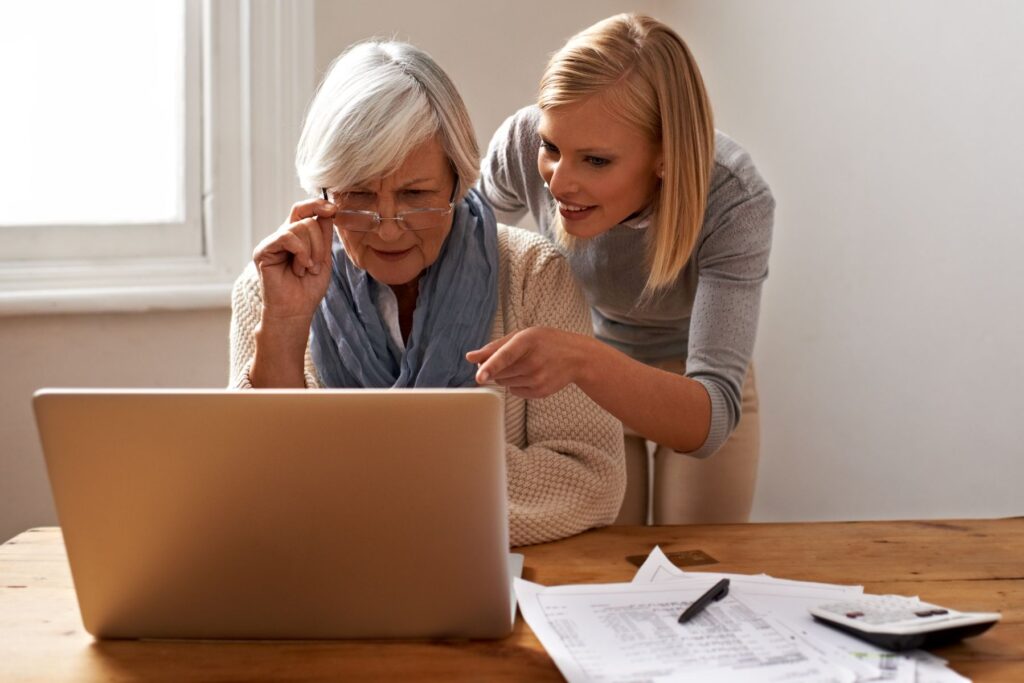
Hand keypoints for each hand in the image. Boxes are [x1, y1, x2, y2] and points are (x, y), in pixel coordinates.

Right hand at [253, 198, 336, 321]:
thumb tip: (328, 209)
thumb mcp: (323, 257)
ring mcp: (272, 243)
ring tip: (306, 270)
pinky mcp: (263, 250)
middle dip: (319, 243)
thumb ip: (324, 234)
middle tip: (315, 265)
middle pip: (307, 219)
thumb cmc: (308, 288)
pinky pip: (287, 237)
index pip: (304, 210)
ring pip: (300, 227)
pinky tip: (299, 268)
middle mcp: (282, 237)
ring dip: (311, 252)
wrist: (296, 310)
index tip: (333, 209)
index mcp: (296, 237)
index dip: (318, 205)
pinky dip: (300, 252)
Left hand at [466, 326, 590, 398]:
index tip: (479, 376)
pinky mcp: (540, 392)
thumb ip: (495, 346)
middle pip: (497, 372)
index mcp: (528, 340)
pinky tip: (531, 374)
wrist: (577, 357)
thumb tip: (470, 358)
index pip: (505, 355)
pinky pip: (513, 391)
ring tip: (525, 363)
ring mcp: (538, 379)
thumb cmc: (545, 342)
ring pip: (503, 382)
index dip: (490, 365)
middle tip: (511, 357)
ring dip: (506, 375)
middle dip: (495, 367)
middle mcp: (533, 361)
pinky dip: (516, 383)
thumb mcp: (523, 335)